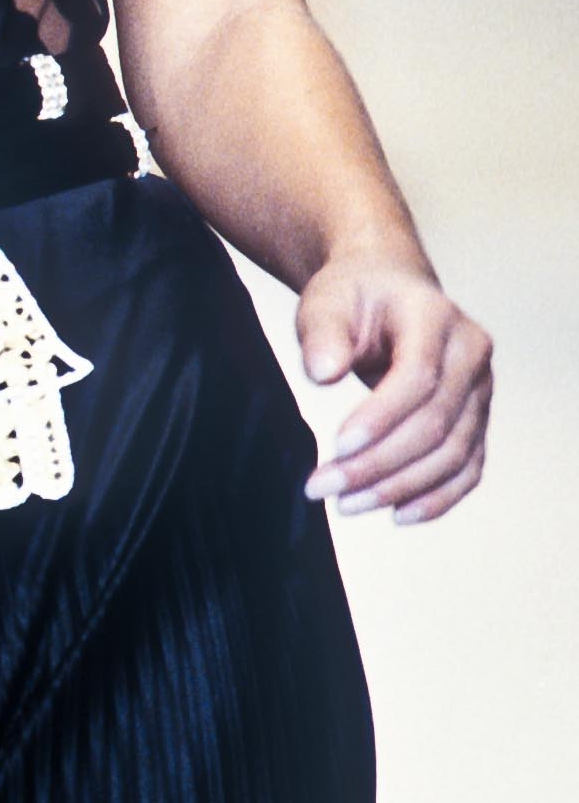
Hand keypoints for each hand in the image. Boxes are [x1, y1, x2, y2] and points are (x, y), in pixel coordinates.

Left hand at [298, 250, 492, 525]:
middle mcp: (470, 353)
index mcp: (435, 316)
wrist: (387, 288)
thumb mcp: (326, 301)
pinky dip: (436, 497)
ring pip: (453, 453)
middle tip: (323, 488)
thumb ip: (323, 334)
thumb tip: (323, 373)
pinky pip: (467, 468)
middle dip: (379, 464)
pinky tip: (396, 513)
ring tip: (346, 504)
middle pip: (436, 423)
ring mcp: (480, 388)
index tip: (336, 448)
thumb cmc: (354, 296)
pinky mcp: (477, 418)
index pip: (419, 376)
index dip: (380, 418)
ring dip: (401, 487)